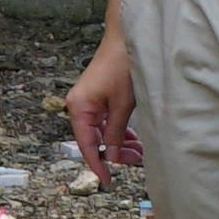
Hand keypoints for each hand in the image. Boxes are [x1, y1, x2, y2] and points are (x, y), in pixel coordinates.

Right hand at [70, 33, 141, 174]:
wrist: (126, 38)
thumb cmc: (122, 66)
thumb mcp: (122, 105)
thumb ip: (116, 133)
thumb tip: (113, 157)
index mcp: (79, 108)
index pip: (87, 145)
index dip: (98, 165)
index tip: (108, 181)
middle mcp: (80, 106)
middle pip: (95, 140)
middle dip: (115, 153)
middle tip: (136, 161)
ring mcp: (89, 102)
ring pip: (102, 131)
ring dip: (119, 142)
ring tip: (139, 151)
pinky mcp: (99, 97)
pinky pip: (106, 121)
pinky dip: (119, 130)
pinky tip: (133, 139)